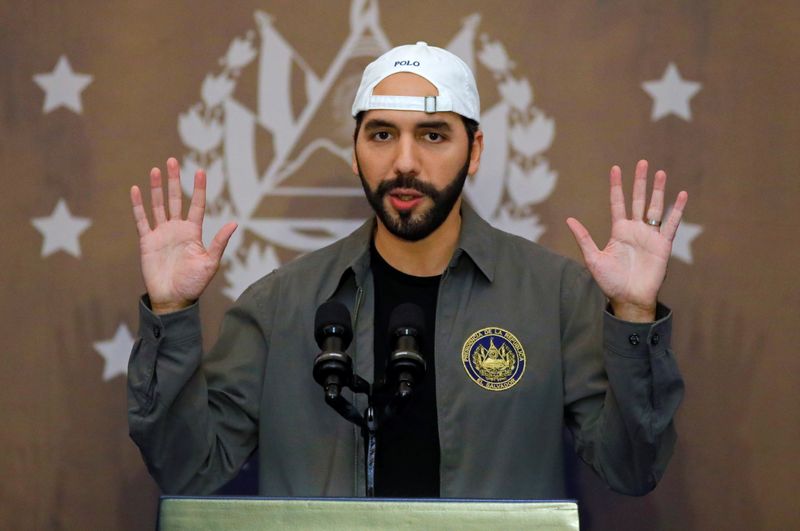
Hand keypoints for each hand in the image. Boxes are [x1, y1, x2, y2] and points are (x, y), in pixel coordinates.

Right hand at [130, 158, 236, 313]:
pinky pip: (142, 219)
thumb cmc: (194, 283)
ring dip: (156, 188)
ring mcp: (161, 233)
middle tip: (172, 161)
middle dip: (174, 180)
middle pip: (175, 199)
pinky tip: (136, 189)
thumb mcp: (210, 262)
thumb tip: (235, 223)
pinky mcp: (147, 241)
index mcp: (193, 232)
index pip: (197, 205)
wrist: (173, 298)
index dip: (199, 188)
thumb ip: (219, 242)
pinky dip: (138, 205)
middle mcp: (177, 229)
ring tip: (155, 169)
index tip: (201, 171)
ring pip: (158, 205)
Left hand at [566, 160, 687, 321]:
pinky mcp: (663, 245)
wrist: (629, 299)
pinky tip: (681, 195)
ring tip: (660, 173)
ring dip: (658, 191)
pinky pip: (671, 224)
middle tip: (642, 162)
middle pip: (638, 200)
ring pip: (655, 208)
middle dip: (639, 182)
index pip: (618, 203)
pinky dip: (677, 210)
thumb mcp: (593, 258)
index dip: (617, 186)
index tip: (615, 168)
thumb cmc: (610, 282)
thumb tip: (569, 220)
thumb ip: (584, 238)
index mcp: (619, 231)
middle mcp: (635, 230)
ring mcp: (650, 236)